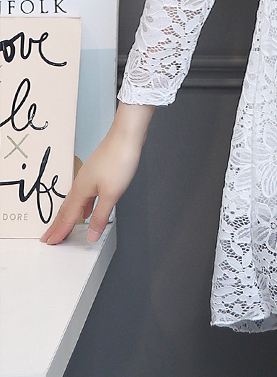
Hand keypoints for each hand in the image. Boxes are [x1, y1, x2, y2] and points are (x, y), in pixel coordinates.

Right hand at [40, 102, 154, 244]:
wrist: (127, 135)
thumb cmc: (119, 158)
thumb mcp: (111, 194)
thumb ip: (100, 216)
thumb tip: (91, 235)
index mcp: (81, 190)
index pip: (67, 216)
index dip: (59, 231)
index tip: (50, 242)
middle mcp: (81, 183)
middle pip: (66, 208)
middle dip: (58, 224)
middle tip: (49, 237)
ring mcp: (89, 176)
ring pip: (76, 200)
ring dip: (70, 215)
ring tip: (66, 225)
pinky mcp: (98, 171)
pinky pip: (85, 194)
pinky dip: (83, 204)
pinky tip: (88, 207)